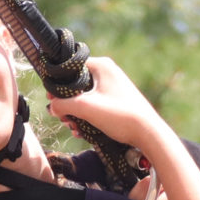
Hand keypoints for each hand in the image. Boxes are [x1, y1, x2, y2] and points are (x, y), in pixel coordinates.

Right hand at [44, 57, 173, 153]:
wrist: (148, 133)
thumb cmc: (120, 115)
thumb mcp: (86, 108)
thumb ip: (63, 104)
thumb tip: (51, 107)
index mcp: (101, 65)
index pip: (70, 67)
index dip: (58, 84)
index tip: (52, 100)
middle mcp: (107, 72)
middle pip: (76, 84)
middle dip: (67, 103)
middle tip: (65, 118)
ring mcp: (113, 87)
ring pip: (85, 97)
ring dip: (76, 113)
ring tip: (74, 127)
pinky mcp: (116, 101)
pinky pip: (95, 105)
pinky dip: (87, 117)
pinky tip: (83, 131)